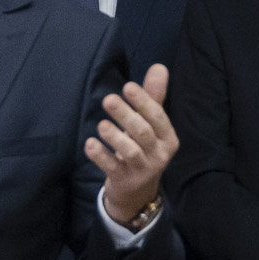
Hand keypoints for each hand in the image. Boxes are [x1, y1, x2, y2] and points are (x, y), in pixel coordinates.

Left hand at [87, 63, 178, 224]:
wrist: (137, 192)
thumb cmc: (143, 149)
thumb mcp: (150, 125)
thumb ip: (153, 97)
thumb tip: (159, 67)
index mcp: (168, 138)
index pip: (158, 117)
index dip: (144, 101)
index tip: (128, 86)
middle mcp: (159, 155)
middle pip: (143, 133)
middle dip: (126, 115)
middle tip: (108, 100)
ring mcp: (143, 170)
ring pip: (131, 152)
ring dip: (115, 137)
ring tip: (101, 125)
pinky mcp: (125, 181)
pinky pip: (113, 168)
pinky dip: (101, 156)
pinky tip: (90, 144)